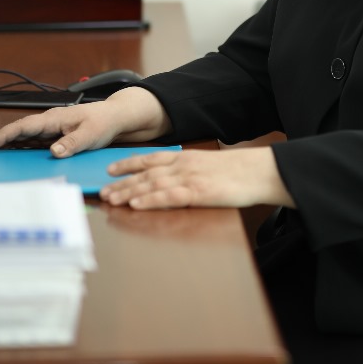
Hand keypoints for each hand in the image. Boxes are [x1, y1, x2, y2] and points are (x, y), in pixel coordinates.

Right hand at [0, 86, 170, 156]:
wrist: (116, 117)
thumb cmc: (104, 121)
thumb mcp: (91, 134)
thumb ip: (73, 143)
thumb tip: (54, 151)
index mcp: (54, 118)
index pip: (23, 127)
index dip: (3, 136)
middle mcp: (48, 122)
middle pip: (18, 132)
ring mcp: (50, 130)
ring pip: (23, 139)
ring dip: (7, 147)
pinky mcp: (54, 137)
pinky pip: (33, 144)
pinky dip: (21, 151)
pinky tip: (12, 160)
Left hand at [101, 146, 295, 209]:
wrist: (259, 171)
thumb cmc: (238, 172)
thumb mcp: (209, 165)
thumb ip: (190, 170)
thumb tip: (173, 179)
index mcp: (186, 157)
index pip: (150, 158)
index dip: (128, 163)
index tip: (110, 169)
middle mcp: (183, 165)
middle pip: (145, 173)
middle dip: (121, 183)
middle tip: (103, 191)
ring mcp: (190, 178)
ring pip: (152, 185)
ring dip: (129, 192)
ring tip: (110, 200)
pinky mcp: (199, 193)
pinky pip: (169, 197)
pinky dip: (150, 201)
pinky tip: (136, 206)